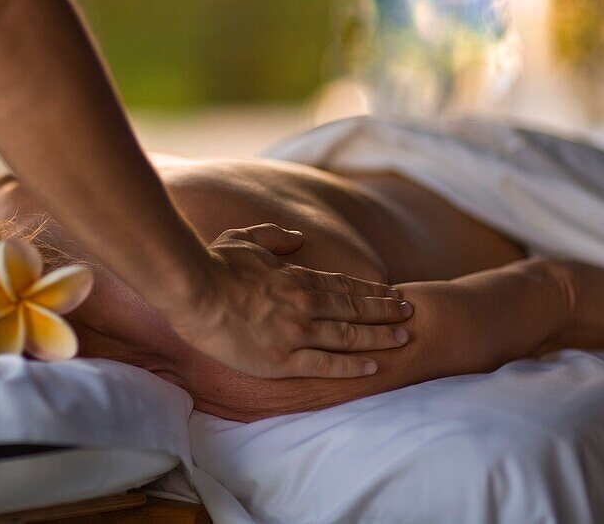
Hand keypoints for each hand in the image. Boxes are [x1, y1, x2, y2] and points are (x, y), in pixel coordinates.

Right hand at [167, 224, 412, 378]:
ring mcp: (296, 333)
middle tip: (411, 312)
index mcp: (296, 278)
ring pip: (350, 336)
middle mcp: (305, 305)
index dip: (370, 290)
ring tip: (404, 337)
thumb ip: (274, 237)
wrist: (193, 290)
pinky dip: (353, 366)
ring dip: (380, 336)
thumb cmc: (213, 263)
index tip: (391, 291)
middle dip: (386, 310)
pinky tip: (374, 367)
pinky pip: (326, 364)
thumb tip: (298, 239)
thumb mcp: (244, 238)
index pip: (343, 285)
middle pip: (355, 309)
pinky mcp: (282, 359)